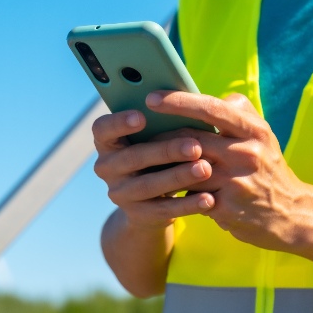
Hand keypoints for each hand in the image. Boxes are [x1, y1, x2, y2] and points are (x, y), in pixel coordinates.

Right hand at [91, 109, 213, 230]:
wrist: (151, 201)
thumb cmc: (159, 155)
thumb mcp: (156, 137)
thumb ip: (169, 120)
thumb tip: (210, 98)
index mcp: (108, 142)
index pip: (102, 129)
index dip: (118, 123)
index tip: (141, 117)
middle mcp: (107, 167)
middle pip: (132, 158)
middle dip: (165, 151)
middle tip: (195, 146)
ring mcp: (119, 193)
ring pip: (147, 185)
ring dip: (178, 177)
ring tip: (206, 169)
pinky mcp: (137, 215)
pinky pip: (162, 210)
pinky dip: (186, 205)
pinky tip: (208, 198)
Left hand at [146, 90, 308, 249]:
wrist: (292, 215)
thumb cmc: (267, 168)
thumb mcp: (262, 136)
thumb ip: (237, 112)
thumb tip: (204, 96)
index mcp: (253, 131)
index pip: (210, 108)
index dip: (178, 101)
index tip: (151, 97)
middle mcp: (246, 154)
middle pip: (189, 140)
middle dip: (159, 138)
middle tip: (136, 135)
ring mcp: (235, 183)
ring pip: (184, 170)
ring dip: (162, 167)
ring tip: (143, 161)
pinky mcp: (225, 209)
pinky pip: (189, 197)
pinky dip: (175, 192)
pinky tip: (162, 188)